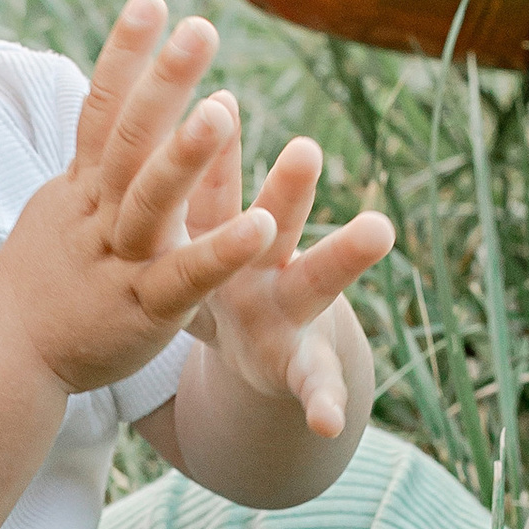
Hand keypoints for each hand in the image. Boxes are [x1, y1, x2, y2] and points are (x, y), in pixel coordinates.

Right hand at [0, 0, 281, 395]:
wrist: (3, 358)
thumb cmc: (42, 281)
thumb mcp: (61, 208)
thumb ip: (93, 159)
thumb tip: (109, 98)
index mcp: (82, 188)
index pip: (102, 109)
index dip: (125, 54)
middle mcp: (96, 215)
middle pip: (127, 141)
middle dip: (162, 83)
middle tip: (200, 28)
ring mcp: (117, 262)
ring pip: (148, 203)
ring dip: (183, 157)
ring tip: (223, 110)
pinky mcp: (142, 311)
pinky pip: (183, 279)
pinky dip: (219, 253)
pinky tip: (260, 226)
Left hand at [182, 112, 392, 440]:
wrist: (253, 351)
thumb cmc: (223, 282)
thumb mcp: (205, 240)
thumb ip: (198, 186)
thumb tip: (147, 112)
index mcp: (234, 239)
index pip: (235, 194)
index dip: (231, 161)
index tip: (232, 108)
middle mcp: (270, 265)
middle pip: (280, 220)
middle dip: (290, 188)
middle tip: (303, 146)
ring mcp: (289, 315)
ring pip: (319, 279)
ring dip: (346, 255)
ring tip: (381, 226)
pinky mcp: (301, 368)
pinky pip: (317, 387)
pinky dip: (326, 402)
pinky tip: (333, 420)